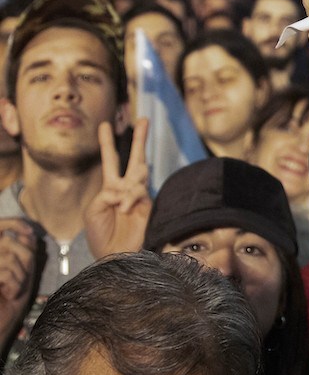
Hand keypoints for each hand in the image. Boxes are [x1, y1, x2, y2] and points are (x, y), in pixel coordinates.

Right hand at [0, 217, 35, 343]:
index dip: (15, 223)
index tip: (29, 232)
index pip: (0, 225)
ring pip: (8, 256)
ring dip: (20, 274)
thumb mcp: (22, 272)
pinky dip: (15, 284)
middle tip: (22, 277)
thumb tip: (28, 232)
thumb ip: (24, 250)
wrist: (0, 327)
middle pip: (9, 242)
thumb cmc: (11, 301)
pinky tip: (9, 294)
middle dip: (25, 259)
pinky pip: (5, 272)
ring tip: (13, 288)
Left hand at [85, 118, 151, 258]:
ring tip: (122, 207)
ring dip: (130, 185)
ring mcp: (140, 197)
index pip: (111, 161)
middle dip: (139, 139)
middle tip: (142, 118)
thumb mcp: (93, 210)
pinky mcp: (149, 206)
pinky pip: (138, 192)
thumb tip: (125, 188)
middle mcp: (127, 189)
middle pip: (135, 159)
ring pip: (140, 173)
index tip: (106, 124)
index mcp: (111, 189)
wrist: (114, 256)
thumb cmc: (101, 236)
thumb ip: (106, 194)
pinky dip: (129, 199)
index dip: (108, 143)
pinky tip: (123, 210)